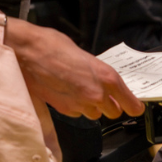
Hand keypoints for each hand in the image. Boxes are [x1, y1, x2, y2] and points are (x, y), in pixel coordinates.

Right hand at [9, 19, 142, 118]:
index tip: (134, 108)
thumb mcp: (84, 56)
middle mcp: (96, 94)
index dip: (133, 106)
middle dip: (108, 105)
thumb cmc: (51, 46)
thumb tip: (102, 81)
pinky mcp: (64, 110)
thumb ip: (97, 73)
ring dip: (90, 107)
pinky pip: (76, 114)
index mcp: (106, 77)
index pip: (130, 103)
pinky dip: (74, 107)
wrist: (27, 52)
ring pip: (94, 115)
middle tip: (99, 94)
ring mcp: (80, 104)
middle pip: (113, 112)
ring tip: (77, 89)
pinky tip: (65, 92)